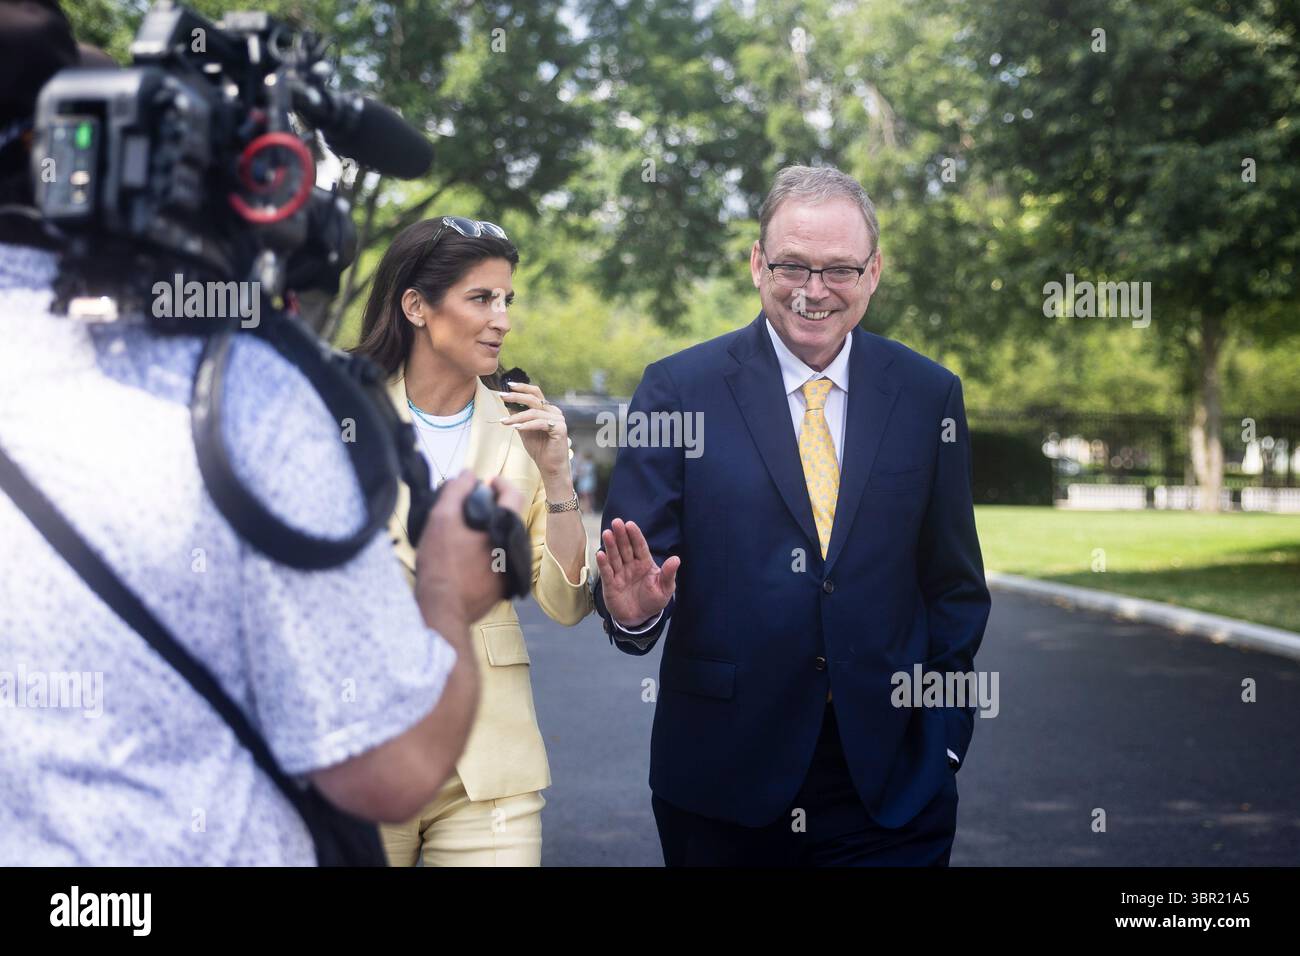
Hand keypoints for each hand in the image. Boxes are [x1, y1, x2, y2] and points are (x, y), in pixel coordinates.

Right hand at [414, 471, 525, 628]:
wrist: (442, 610)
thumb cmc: (441, 564)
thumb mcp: (441, 519)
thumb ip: (456, 491)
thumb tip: (468, 474)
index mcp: (504, 530)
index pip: (513, 495)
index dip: (500, 484)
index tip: (487, 482)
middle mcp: (514, 550)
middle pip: (508, 519)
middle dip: (492, 508)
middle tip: (470, 506)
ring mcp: (510, 571)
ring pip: (502, 541)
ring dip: (488, 532)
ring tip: (465, 531)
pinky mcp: (502, 589)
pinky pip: (498, 562)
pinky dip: (485, 554)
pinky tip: (465, 557)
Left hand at [497, 382, 571, 484]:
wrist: (550, 467)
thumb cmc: (539, 449)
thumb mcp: (524, 430)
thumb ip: (518, 417)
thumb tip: (506, 403)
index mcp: (548, 409)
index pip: (535, 393)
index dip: (522, 387)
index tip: (507, 385)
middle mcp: (555, 411)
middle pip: (534, 398)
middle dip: (516, 396)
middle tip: (502, 396)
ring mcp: (559, 419)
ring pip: (534, 412)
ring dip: (517, 416)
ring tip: (504, 422)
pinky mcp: (560, 428)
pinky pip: (540, 423)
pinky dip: (527, 425)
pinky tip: (516, 428)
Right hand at [596, 518, 679, 626]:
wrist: (639, 618)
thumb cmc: (653, 601)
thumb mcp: (665, 589)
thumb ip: (668, 574)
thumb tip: (676, 559)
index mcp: (645, 563)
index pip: (640, 546)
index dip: (635, 535)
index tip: (630, 524)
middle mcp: (631, 565)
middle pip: (625, 548)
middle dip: (621, 535)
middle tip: (616, 522)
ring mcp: (620, 574)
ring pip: (615, 557)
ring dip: (610, 545)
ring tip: (607, 533)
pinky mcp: (610, 584)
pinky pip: (607, 572)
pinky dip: (603, 564)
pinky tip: (600, 554)